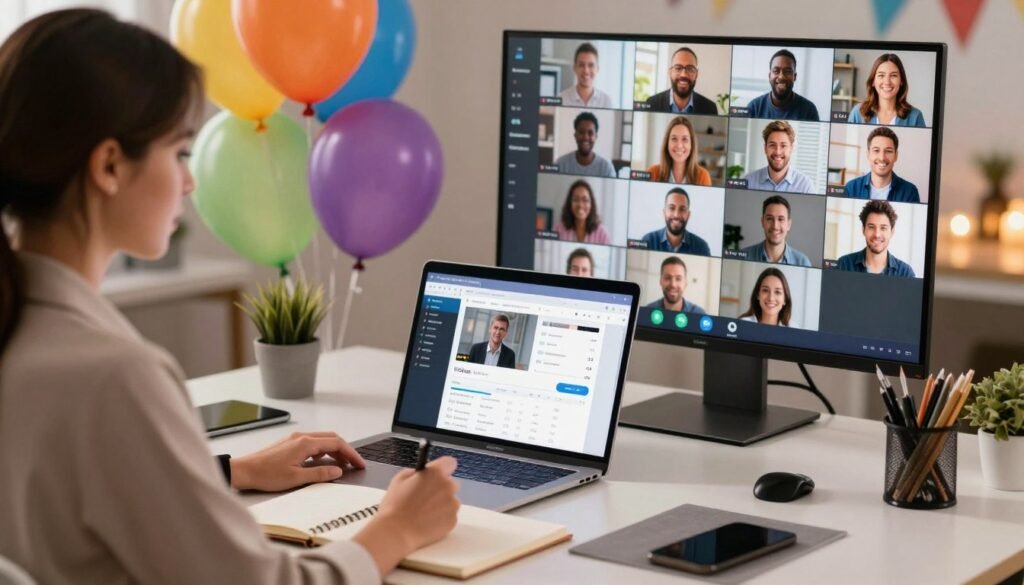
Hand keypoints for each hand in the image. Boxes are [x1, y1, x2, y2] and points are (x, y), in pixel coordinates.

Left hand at [229, 431, 365, 491]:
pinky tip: (323, 462)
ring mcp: (295, 439)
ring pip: (322, 440)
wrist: (244, 471)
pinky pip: (313, 443)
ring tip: (341, 465)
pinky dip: (323, 450)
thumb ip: (320, 474)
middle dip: (345, 450)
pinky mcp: (289, 443)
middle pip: (332, 438)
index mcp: (305, 443)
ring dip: (334, 450)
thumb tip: (338, 471)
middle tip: (353, 464)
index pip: (337, 443)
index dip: (351, 454)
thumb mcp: (296, 478)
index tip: (359, 464)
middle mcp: (302, 437)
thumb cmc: (266, 475)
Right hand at [352, 457, 459, 574]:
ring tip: (423, 513)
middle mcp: (448, 486)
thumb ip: (415, 472)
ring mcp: (452, 504)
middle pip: (450, 484)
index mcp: (435, 473)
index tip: (435, 476)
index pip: (449, 462)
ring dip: (442, 504)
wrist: (396, 532)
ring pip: (451, 501)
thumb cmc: (395, 505)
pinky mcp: (453, 521)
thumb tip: (422, 474)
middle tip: (425, 498)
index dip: (442, 469)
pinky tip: (427, 522)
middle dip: (440, 489)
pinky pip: (450, 516)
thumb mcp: (399, 480)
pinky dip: (441, 518)